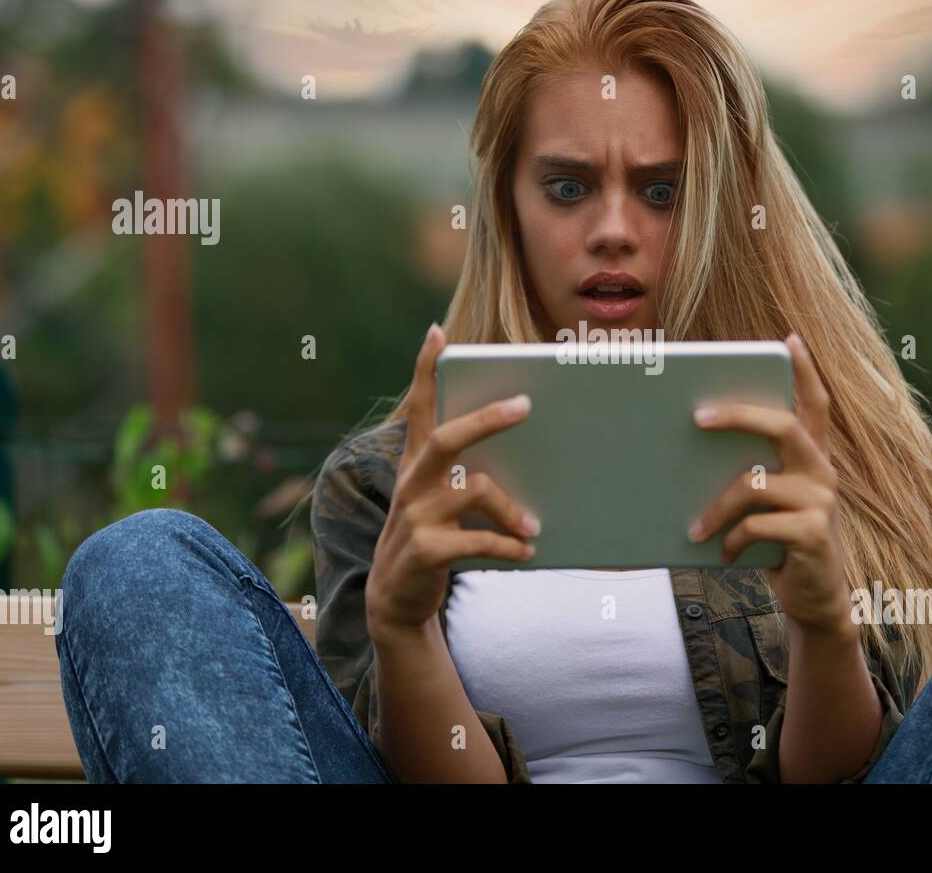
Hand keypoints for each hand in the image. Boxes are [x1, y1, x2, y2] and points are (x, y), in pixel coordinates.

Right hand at [366, 323, 540, 636]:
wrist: (395, 597)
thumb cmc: (432, 535)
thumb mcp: (439, 498)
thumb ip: (467, 471)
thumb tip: (527, 445)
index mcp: (416, 462)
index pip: (418, 407)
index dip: (424, 370)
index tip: (436, 333)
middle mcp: (412, 481)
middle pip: (447, 438)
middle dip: (487, 419)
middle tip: (525, 405)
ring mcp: (415, 515)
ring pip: (475, 490)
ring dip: (512, 509)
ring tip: (535, 526)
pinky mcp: (426, 550)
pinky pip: (479, 540)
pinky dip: (508, 546)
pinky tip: (527, 552)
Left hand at [688, 333, 852, 636]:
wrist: (814, 600)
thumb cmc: (779, 543)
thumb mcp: (766, 504)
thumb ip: (749, 474)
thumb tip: (690, 449)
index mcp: (811, 458)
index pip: (815, 403)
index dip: (805, 370)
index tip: (788, 339)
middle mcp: (823, 472)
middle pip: (785, 425)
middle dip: (740, 415)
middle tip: (698, 416)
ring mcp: (822, 502)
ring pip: (756, 483)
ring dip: (717, 507)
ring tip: (694, 528)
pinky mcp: (814, 534)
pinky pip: (758, 525)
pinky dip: (733, 539)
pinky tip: (725, 554)